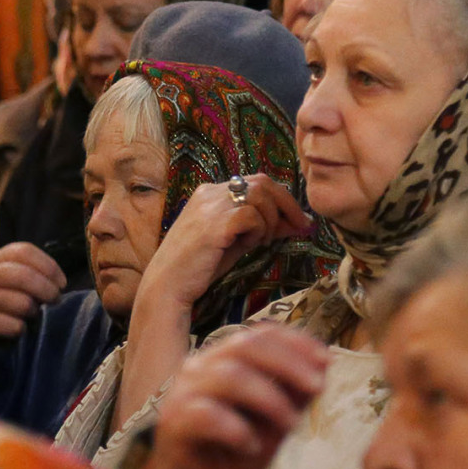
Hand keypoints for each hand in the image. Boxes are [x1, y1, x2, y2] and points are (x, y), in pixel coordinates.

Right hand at [136, 176, 312, 314]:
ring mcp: (210, 205)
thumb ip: (262, 228)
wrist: (168, 286)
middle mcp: (210, 192)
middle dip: (287, 204)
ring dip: (269, 220)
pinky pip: (251, 216)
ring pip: (260, 195)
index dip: (282, 199)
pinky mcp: (214, 223)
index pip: (256, 182)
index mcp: (211, 193)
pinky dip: (257, 230)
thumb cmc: (200, 267)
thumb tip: (299, 223)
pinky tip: (248, 245)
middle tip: (300, 227)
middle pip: (262, 182)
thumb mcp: (237, 242)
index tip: (299, 220)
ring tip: (258, 242)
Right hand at [149, 324, 329, 468]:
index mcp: (224, 359)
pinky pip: (207, 415)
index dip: (296, 342)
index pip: (260, 334)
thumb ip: (295, 393)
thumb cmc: (236, 455)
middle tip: (318, 387)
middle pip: (245, 346)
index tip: (326, 360)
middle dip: (288, 364)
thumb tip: (322, 364)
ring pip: (230, 377)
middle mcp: (201, 368)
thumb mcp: (277, 421)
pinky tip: (252, 446)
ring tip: (290, 425)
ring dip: (269, 399)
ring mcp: (183, 393)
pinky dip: (236, 429)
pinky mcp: (174, 423)